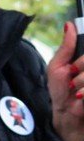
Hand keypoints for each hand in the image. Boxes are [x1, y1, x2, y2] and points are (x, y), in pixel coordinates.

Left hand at [48, 21, 83, 140]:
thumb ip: (66, 47)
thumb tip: (69, 25)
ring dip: (82, 82)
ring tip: (77, 91)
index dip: (81, 60)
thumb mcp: (58, 66)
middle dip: (80, 67)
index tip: (73, 67)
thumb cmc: (61, 91)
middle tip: (73, 78)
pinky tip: (81, 97)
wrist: (66, 115)